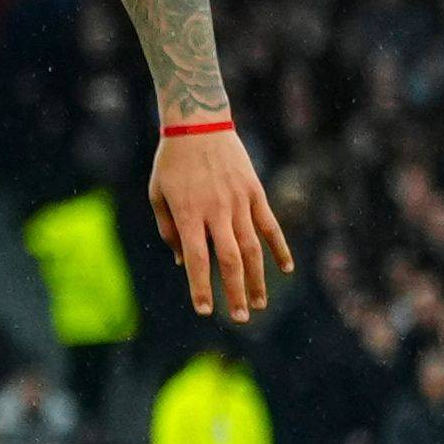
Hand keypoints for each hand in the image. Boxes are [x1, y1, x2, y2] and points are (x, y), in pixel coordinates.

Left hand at [152, 130, 293, 319]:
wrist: (198, 125)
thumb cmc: (171, 163)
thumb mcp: (158, 194)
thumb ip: (169, 229)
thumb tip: (184, 262)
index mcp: (189, 213)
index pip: (197, 259)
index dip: (201, 286)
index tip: (205, 311)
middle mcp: (217, 211)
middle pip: (230, 260)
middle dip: (235, 291)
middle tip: (240, 318)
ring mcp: (240, 202)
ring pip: (253, 248)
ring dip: (258, 278)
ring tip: (259, 303)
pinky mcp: (255, 193)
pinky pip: (270, 226)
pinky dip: (279, 248)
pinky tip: (285, 269)